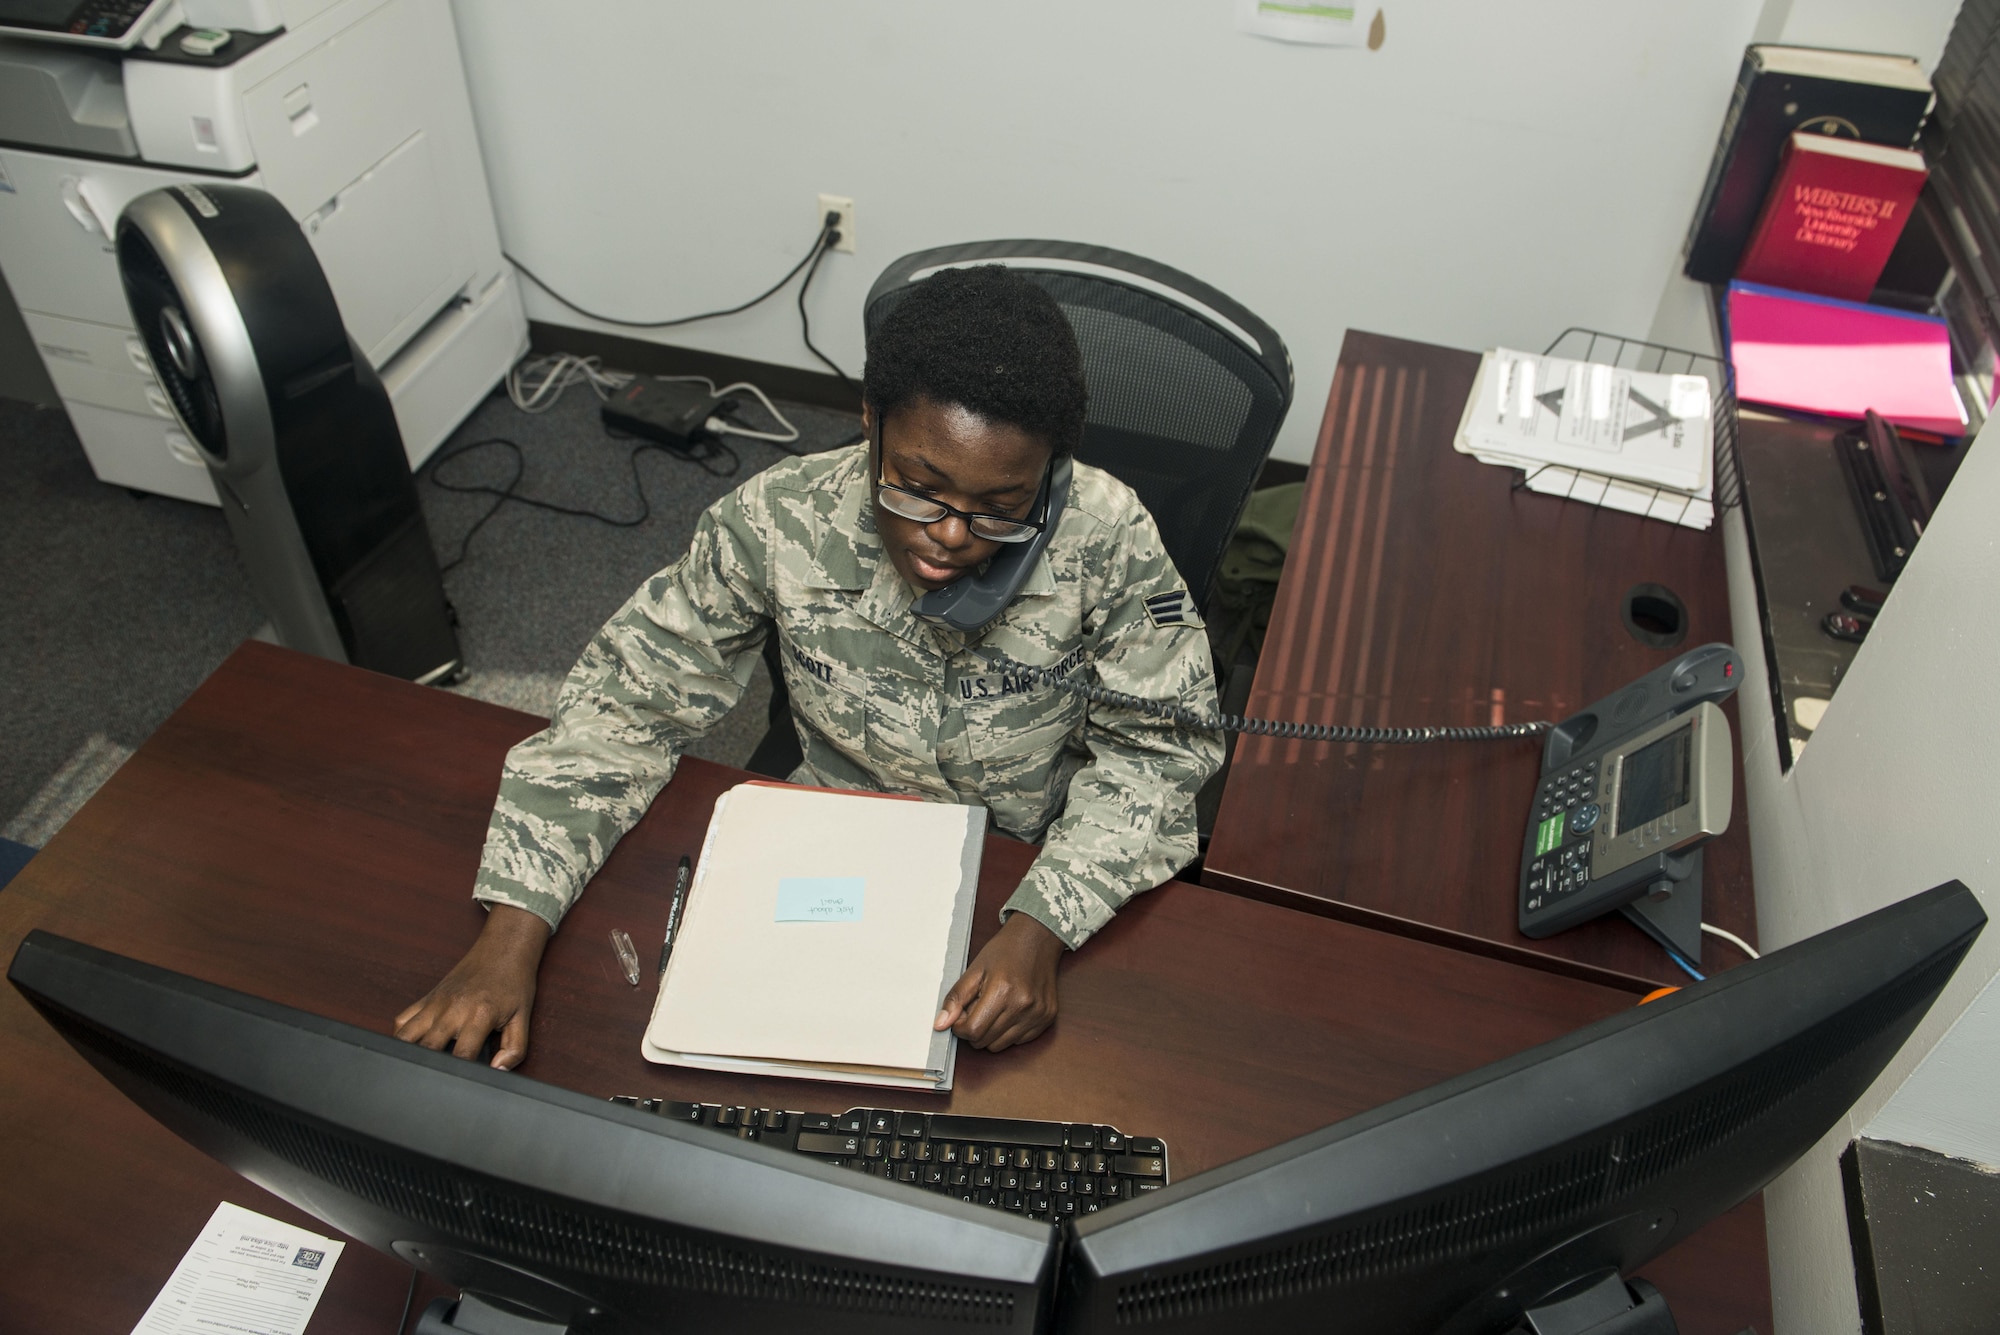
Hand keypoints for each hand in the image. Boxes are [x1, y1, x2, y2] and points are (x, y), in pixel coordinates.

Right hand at [394, 904, 549, 1069]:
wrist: (503, 949)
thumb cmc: (514, 983)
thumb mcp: (522, 1017)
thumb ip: (514, 1049)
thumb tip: (497, 1070)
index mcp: (479, 1015)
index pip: (461, 1056)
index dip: (461, 1075)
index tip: (462, 1083)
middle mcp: (452, 1009)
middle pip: (428, 1049)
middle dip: (431, 1069)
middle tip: (435, 1082)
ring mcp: (436, 1003)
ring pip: (406, 1036)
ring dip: (410, 1054)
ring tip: (421, 1068)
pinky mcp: (427, 998)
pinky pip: (402, 1020)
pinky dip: (401, 1037)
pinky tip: (412, 1047)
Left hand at [934, 913, 1064, 1051]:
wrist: (1037, 939)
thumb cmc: (1005, 951)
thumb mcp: (974, 969)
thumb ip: (956, 998)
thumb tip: (941, 1024)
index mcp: (1002, 991)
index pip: (973, 1031)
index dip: (960, 1027)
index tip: (961, 1016)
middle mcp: (1023, 1005)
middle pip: (986, 1042)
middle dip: (974, 1030)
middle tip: (977, 1008)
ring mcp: (1038, 1014)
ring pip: (1001, 1046)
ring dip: (991, 1033)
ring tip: (994, 1009)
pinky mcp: (1047, 1018)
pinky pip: (1019, 1041)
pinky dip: (1009, 1032)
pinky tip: (1009, 1012)